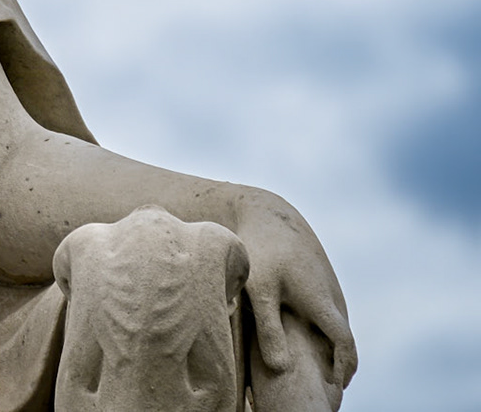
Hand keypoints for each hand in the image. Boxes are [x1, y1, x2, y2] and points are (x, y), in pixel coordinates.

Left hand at [232, 186, 356, 391]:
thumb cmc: (259, 251)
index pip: (345, 344)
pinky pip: (329, 312)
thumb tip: (281, 370)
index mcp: (322, 302)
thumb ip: (268, 330)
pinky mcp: (320, 280)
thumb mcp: (258, 290)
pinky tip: (306, 341)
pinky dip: (325, 330)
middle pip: (344, 338)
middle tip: (329, 389)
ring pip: (337, 325)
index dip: (343, 369)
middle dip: (341, 364)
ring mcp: (329, 286)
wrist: (268, 214)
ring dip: (333, 347)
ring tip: (317, 371)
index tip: (335, 389)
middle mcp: (332, 295)